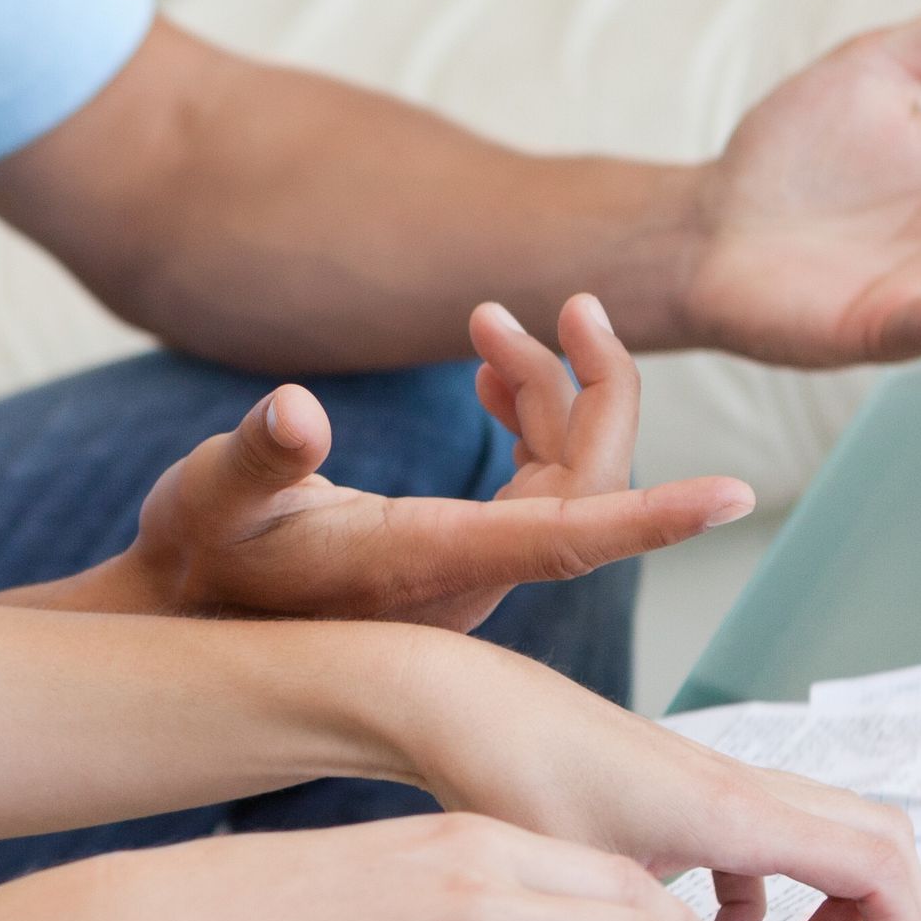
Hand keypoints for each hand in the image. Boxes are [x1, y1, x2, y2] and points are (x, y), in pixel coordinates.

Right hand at [110, 296, 752, 632]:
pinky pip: (540, 482)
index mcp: (428, 559)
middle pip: (589, 480)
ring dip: (553, 389)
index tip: (735, 496)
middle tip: (563, 302)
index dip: (656, 515)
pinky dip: (532, 415)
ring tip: (492, 323)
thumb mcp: (207, 496)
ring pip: (569, 473)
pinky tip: (494, 373)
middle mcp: (471, 571)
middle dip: (594, 383)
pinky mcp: (463, 551)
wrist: (185, 618)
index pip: (570, 535)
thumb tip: (296, 410)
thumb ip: (255, 454)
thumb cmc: (196, 559)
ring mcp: (473, 564)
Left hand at [391, 643, 920, 920]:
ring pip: (824, 840)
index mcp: (737, 812)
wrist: (469, 708)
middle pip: (876, 841)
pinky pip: (765, 845)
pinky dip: (767, 895)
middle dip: (890, 917)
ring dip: (835, 903)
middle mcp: (743, 791)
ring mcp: (719, 789)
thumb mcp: (587, 891)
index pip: (875, 863)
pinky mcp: (688, 797)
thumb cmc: (518, 772)